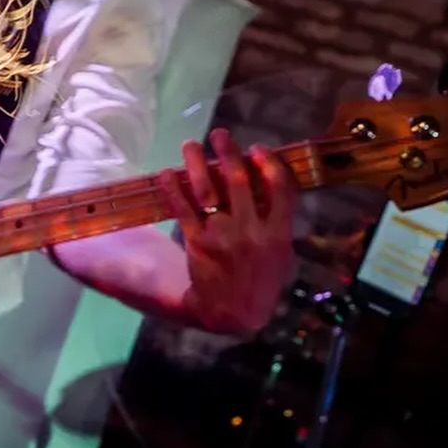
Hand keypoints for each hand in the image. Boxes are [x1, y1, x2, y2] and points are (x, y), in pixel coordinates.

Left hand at [162, 128, 295, 335]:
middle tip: (219, 134)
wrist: (232, 314)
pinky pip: (182, 209)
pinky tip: (166, 173)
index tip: (258, 148)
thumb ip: (278, 222)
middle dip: (228, 152)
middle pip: (239, 181)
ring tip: (190, 145)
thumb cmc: (259, 279)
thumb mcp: (281, 255)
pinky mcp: (197, 244)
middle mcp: (252, 233)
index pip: (281, 189)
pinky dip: (173, 188)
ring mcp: (223, 238)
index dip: (270, 164)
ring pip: (207, 190)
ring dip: (196, 162)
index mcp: (279, 235)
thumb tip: (270, 178)